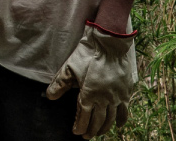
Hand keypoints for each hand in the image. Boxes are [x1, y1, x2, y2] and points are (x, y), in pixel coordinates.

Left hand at [45, 21, 136, 138]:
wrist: (109, 44)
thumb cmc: (87, 55)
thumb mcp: (69, 68)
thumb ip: (59, 84)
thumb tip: (49, 97)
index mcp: (89, 94)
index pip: (83, 116)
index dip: (80, 126)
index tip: (76, 132)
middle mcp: (104, 99)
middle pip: (98, 120)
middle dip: (91, 130)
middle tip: (86, 136)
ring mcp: (117, 96)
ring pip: (111, 118)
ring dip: (104, 127)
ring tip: (98, 132)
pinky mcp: (126, 92)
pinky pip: (125, 110)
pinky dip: (122, 119)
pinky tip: (119, 125)